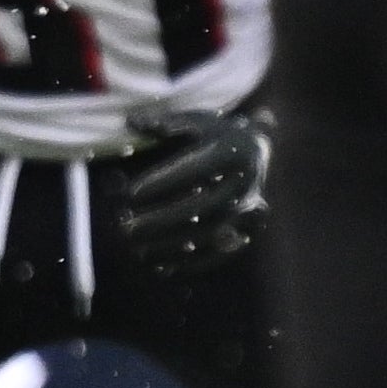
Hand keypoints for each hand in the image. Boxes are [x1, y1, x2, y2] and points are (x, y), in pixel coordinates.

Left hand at [115, 107, 265, 273]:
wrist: (259, 150)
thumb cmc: (219, 132)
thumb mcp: (198, 120)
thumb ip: (165, 122)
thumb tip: (131, 121)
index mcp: (234, 151)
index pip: (197, 168)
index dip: (164, 181)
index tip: (132, 192)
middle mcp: (244, 183)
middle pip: (203, 207)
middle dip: (162, 220)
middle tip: (127, 227)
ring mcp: (248, 210)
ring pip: (210, 234)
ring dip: (172, 245)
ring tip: (137, 249)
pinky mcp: (246, 231)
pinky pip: (219, 253)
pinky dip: (190, 263)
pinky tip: (160, 267)